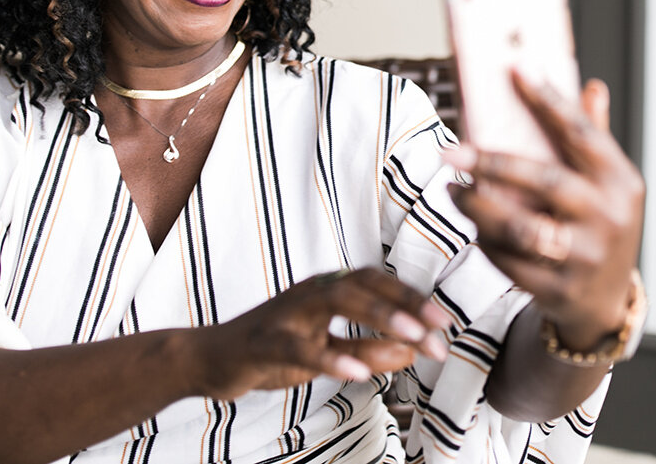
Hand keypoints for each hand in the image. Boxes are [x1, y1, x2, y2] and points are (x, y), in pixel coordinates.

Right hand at [193, 267, 450, 400]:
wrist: (211, 360)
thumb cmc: (272, 352)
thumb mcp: (327, 353)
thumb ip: (368, 350)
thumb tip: (413, 351)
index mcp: (325, 290)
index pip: (375, 283)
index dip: (411, 298)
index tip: (444, 322)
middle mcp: (309, 292)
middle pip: (363, 285)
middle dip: (405, 304)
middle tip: (438, 330)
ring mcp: (285, 313)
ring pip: (336, 302)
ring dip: (378, 317)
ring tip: (413, 337)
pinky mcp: (263, 340)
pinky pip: (299, 346)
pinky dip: (330, 357)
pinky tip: (357, 372)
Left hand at [447, 73, 644, 349]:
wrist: (606, 302)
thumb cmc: (598, 225)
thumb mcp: (607, 184)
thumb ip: (594, 136)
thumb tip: (592, 85)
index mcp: (620, 182)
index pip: (582, 133)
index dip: (548, 100)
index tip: (515, 68)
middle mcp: (608, 218)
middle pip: (545, 181)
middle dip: (491, 164)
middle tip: (449, 152)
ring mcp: (586, 257)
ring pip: (521, 229)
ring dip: (478, 209)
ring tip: (453, 191)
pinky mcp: (559, 290)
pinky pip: (510, 263)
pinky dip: (485, 243)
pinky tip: (473, 227)